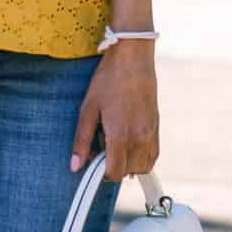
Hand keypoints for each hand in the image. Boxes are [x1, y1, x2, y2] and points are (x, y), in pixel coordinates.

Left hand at [70, 44, 158, 180]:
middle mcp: (140, 138)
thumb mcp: (88, 109)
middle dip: (114, 166)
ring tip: (116, 143)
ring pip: (143, 166)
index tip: (94, 160)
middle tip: (103, 145)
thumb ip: (82, 141)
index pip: (115, 173)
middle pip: (128, 172)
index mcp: (121, 135)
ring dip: (129, 163)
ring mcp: (151, 133)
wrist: (133, 58)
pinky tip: (129, 140)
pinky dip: (141, 156)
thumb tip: (75, 167)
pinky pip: (153, 154)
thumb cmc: (108, 80)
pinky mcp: (157, 126)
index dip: (102, 172)